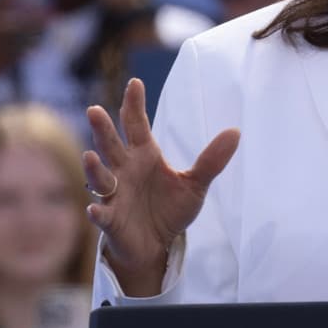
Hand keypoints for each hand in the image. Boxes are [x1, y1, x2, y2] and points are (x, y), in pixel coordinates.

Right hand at [84, 78, 240, 296]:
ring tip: (92, 156)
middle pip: (111, 145)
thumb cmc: (169, 209)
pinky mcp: (111, 220)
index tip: (135, 83)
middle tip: (95, 110)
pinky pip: (102, 215)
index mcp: (144, 155)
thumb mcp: (195, 184)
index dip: (134, 105)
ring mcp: (114, 194)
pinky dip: (97, 212)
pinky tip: (94, 210)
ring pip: (100, 177)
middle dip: (103, 129)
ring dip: (95, 167)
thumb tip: (235, 131)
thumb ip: (211, 161)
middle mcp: (124, 170)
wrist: (157, 244)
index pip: (136, 125)